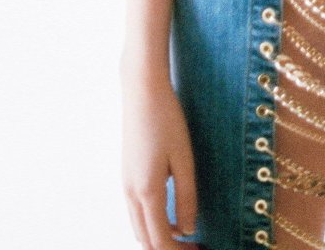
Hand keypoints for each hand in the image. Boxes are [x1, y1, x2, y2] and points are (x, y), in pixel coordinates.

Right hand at [121, 78, 197, 246]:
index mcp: (146, 191)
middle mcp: (130, 193)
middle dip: (169, 249)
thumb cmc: (166, 121)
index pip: (160, 241)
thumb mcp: (184, 160)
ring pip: (139, 228)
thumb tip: (188, 230)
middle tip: (196, 246)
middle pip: (145, 240)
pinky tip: (172, 213)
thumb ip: (187, 197)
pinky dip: (152, 223)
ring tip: (186, 233)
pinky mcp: (126, 176)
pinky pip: (136, 212)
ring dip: (159, 237)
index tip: (199, 249)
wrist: (141, 92)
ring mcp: (125, 185)